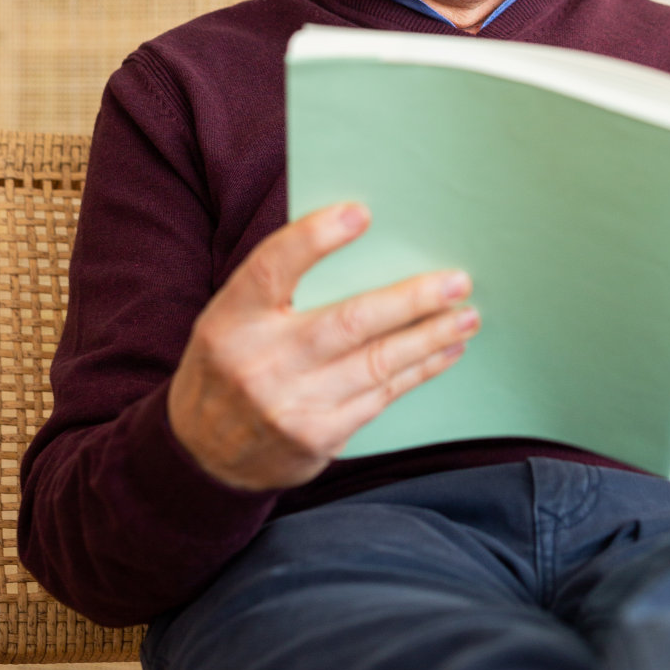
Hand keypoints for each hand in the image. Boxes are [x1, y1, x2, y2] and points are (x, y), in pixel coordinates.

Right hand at [166, 204, 479, 491]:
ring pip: (377, 362)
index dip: (315, 239)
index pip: (272, 268)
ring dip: (430, 336)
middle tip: (456, 280)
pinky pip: (382, 396)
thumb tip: (365, 242)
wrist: (203, 456)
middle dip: (410, 300)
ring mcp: (290, 406)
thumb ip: (283, 286)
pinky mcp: (318, 437)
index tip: (361, 213)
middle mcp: (259, 363)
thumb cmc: (231, 364)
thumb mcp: (232, 318)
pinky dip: (419, 370)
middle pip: (348, 322)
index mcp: (231, 319)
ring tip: (466, 314)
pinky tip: (445, 350)